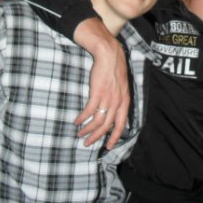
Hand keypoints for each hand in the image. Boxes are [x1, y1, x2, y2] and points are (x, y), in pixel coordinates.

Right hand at [72, 18, 129, 148]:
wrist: (110, 55)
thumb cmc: (114, 70)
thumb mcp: (122, 87)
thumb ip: (119, 100)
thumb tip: (113, 112)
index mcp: (125, 101)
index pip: (121, 124)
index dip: (115, 137)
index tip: (108, 147)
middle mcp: (117, 102)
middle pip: (107, 126)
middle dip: (96, 137)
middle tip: (87, 143)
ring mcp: (107, 98)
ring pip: (97, 121)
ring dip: (87, 130)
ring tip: (80, 133)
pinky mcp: (97, 93)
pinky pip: (88, 111)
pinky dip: (82, 118)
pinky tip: (77, 121)